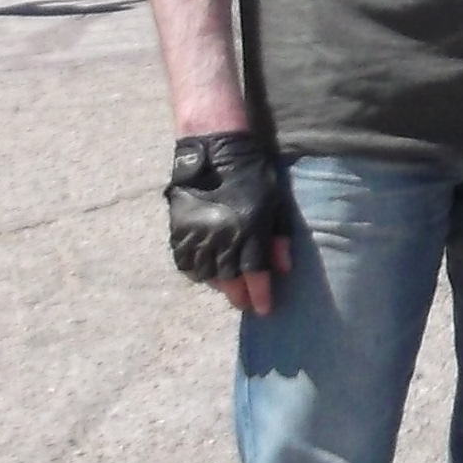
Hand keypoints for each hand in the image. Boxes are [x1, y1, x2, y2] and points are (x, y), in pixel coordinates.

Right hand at [166, 129, 296, 314]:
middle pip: (228, 279)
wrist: (217, 152)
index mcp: (249, 231)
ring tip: (225, 284)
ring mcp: (197, 233)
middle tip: (244, 303)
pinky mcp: (179, 228)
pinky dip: (193, 270)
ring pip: (205, 273)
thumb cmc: (254, 176)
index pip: (254, 274)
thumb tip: (283, 269)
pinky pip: (183, 260)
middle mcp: (221, 237)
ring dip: (217, 283)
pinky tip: (203, 270)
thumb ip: (279, 237)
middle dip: (238, 295)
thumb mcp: (275, 203)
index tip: (263, 310)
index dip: (259, 295)